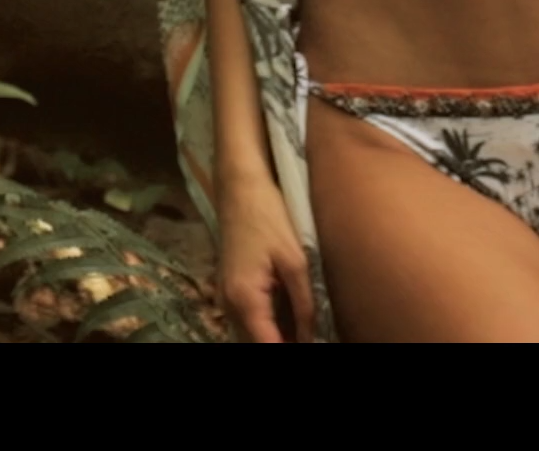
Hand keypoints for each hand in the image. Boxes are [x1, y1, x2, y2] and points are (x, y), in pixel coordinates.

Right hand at [216, 177, 314, 342]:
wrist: (240, 189)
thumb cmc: (268, 217)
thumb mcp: (295, 261)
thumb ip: (304, 304)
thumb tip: (311, 338)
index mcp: (244, 299)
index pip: (266, 345)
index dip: (291, 349)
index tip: (313, 346)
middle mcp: (228, 306)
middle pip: (255, 342)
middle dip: (283, 343)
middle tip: (312, 338)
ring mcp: (225, 299)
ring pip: (250, 334)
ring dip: (275, 336)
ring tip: (305, 330)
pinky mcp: (229, 290)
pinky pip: (247, 320)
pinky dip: (267, 325)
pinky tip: (290, 321)